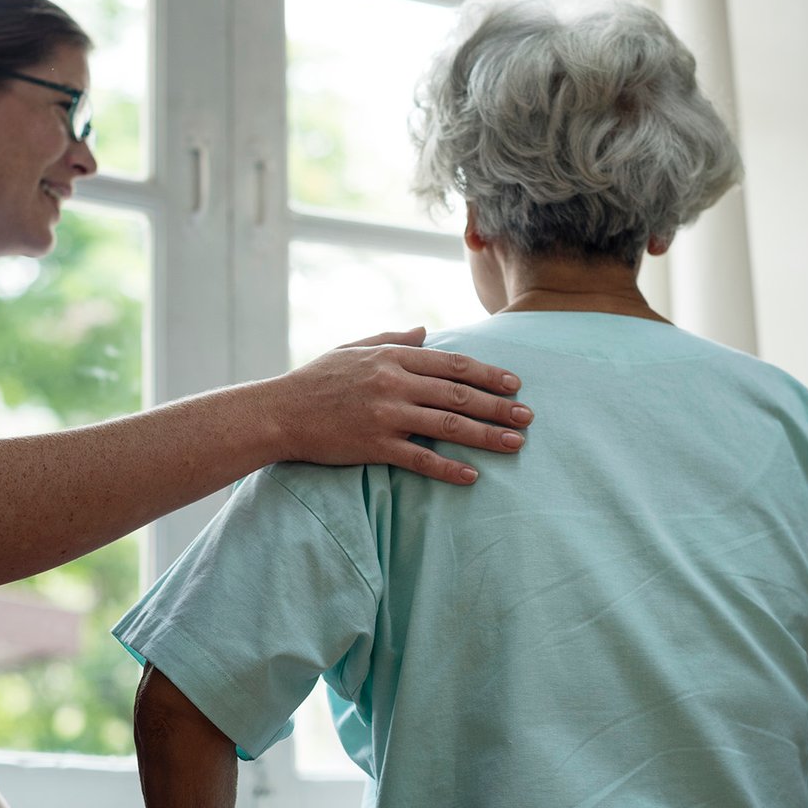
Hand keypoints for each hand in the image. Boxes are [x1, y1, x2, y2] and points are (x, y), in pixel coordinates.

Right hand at [272, 327, 533, 484]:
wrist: (279, 412)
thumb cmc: (316, 380)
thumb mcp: (354, 348)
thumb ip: (393, 339)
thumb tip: (426, 331)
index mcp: (392, 357)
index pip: (452, 364)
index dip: (488, 374)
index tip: (514, 384)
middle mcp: (394, 383)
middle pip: (459, 394)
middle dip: (499, 406)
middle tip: (528, 416)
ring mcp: (386, 415)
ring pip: (448, 424)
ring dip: (486, 435)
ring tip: (515, 444)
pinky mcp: (374, 445)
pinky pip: (419, 458)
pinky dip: (448, 468)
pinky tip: (472, 476)